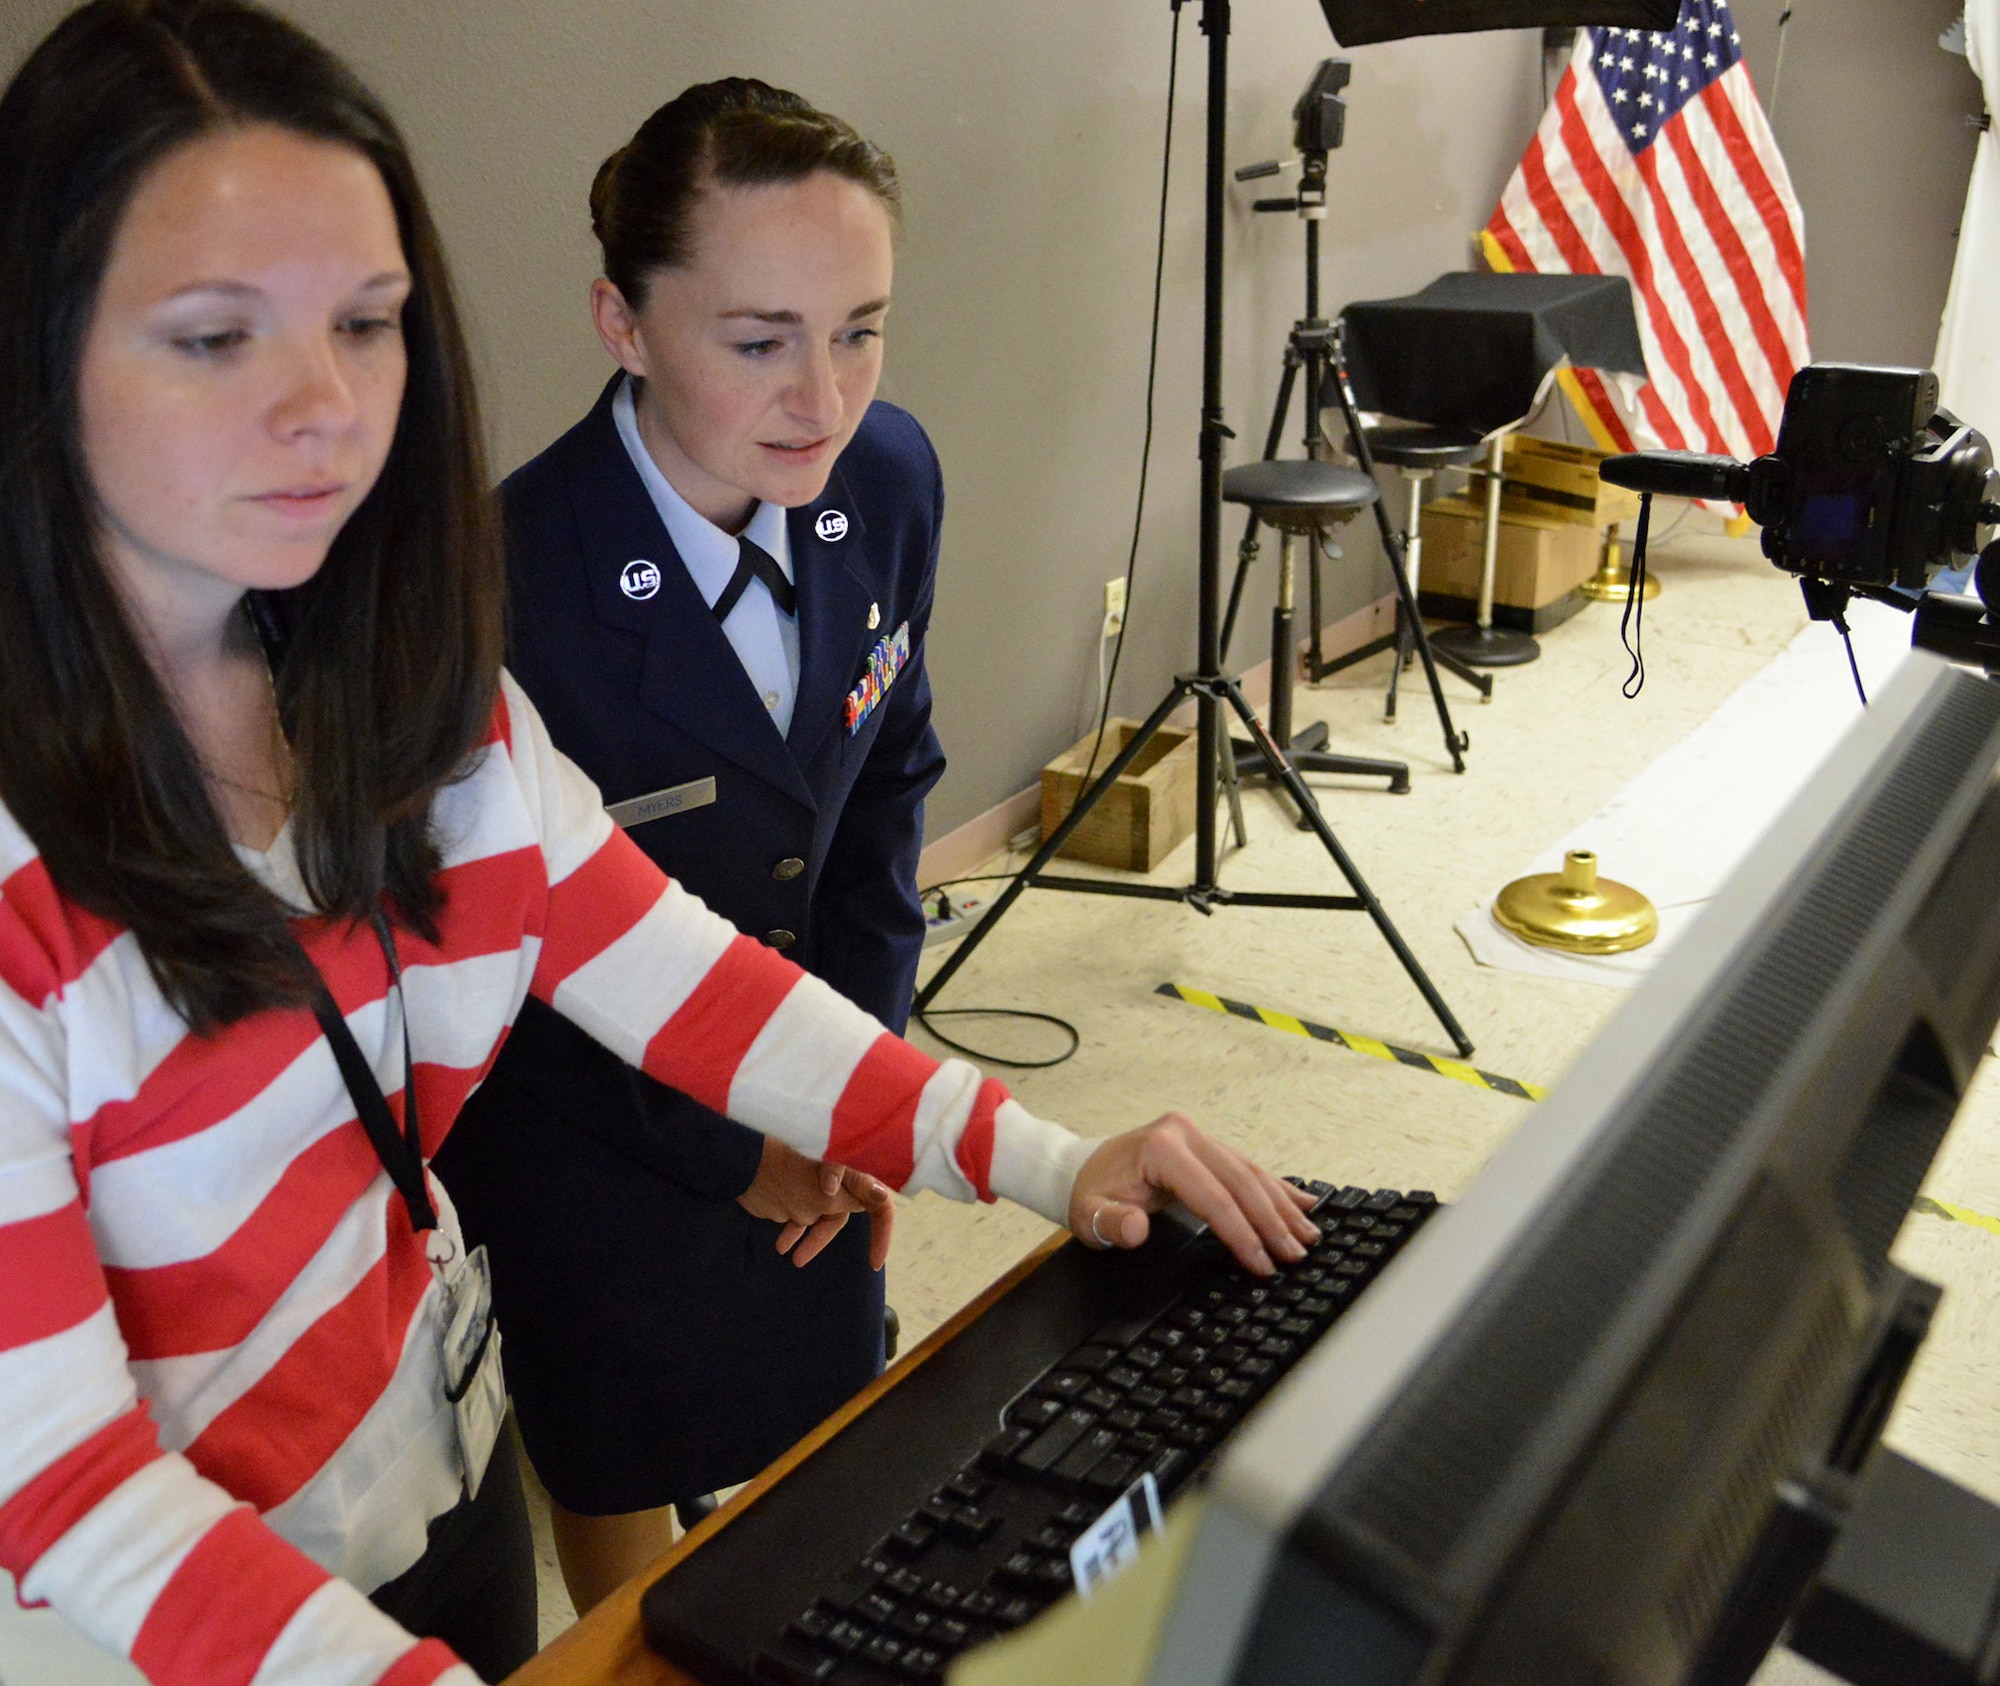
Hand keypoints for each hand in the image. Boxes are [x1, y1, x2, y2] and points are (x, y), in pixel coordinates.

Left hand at [737, 1138, 895, 1268]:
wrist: (748, 1163)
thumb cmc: (789, 1177)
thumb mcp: (825, 1193)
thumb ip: (854, 1196)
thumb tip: (882, 1194)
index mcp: (853, 1178)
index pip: (880, 1206)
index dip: (882, 1233)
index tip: (874, 1262)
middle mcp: (840, 1180)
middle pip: (846, 1213)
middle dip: (826, 1238)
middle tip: (814, 1262)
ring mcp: (817, 1184)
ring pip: (821, 1217)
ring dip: (808, 1239)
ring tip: (793, 1259)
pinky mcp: (796, 1189)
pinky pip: (802, 1214)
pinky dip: (794, 1231)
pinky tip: (781, 1245)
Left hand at [1068, 1112, 1317, 1275]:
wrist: (1080, 1166)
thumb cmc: (1089, 1192)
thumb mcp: (1089, 1215)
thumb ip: (1113, 1223)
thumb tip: (1136, 1231)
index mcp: (1162, 1149)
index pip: (1214, 1197)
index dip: (1241, 1233)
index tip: (1261, 1263)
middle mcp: (1185, 1135)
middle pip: (1240, 1182)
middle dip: (1272, 1222)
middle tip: (1295, 1256)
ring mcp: (1197, 1136)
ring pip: (1250, 1172)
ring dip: (1282, 1206)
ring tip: (1309, 1235)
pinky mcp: (1205, 1145)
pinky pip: (1246, 1167)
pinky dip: (1276, 1187)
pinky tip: (1303, 1202)